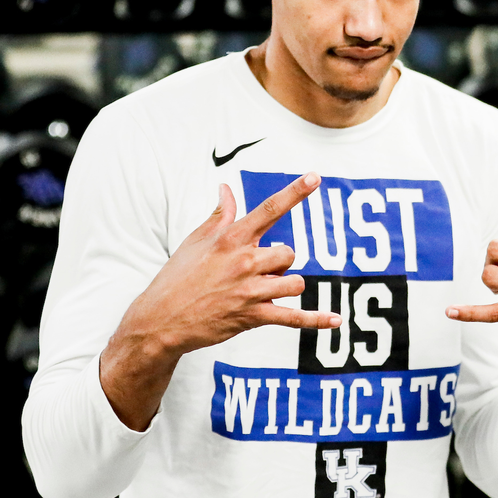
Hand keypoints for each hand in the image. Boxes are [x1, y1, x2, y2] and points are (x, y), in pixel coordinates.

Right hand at [119, 173, 341, 357]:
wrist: (160, 319)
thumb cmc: (178, 277)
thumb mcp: (195, 241)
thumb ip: (219, 215)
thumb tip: (226, 189)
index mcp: (231, 239)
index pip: (268, 209)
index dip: (294, 192)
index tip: (315, 177)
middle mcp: (243, 261)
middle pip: (289, 253)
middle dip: (280, 263)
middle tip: (256, 273)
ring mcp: (249, 290)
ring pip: (294, 282)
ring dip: (285, 287)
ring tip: (261, 291)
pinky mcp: (252, 316)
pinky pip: (293, 317)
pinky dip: (316, 319)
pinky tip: (336, 320)